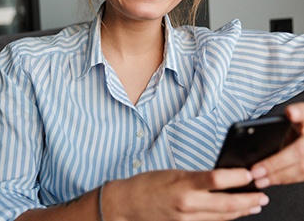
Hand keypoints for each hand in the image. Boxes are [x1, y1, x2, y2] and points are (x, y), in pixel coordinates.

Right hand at [104, 169, 268, 220]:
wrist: (128, 204)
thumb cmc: (147, 184)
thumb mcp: (172, 173)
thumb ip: (196, 178)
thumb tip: (220, 178)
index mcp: (182, 184)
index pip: (216, 179)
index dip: (237, 177)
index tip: (249, 173)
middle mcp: (187, 203)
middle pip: (226, 204)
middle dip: (248, 200)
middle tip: (262, 195)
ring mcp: (187, 219)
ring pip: (222, 217)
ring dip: (242, 211)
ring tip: (255, 205)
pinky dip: (225, 218)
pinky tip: (234, 214)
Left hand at [251, 102, 303, 188]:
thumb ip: (298, 111)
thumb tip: (290, 112)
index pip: (295, 154)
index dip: (275, 163)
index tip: (257, 168)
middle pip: (296, 169)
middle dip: (274, 175)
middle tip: (254, 177)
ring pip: (299, 176)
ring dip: (279, 180)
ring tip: (259, 181)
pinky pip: (301, 176)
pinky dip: (286, 179)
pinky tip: (272, 180)